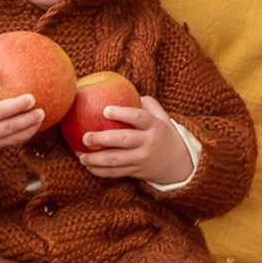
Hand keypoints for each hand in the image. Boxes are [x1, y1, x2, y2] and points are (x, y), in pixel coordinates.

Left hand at [75, 96, 194, 186]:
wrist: (179, 164)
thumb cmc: (164, 135)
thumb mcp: (163, 118)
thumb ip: (148, 104)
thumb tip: (125, 90)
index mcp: (155, 126)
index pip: (139, 117)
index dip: (122, 113)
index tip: (105, 110)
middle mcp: (148, 143)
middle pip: (123, 140)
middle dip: (102, 138)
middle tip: (85, 137)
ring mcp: (142, 159)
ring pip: (116, 160)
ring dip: (97, 159)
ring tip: (82, 157)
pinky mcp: (137, 172)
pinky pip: (116, 173)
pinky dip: (101, 172)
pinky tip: (89, 167)